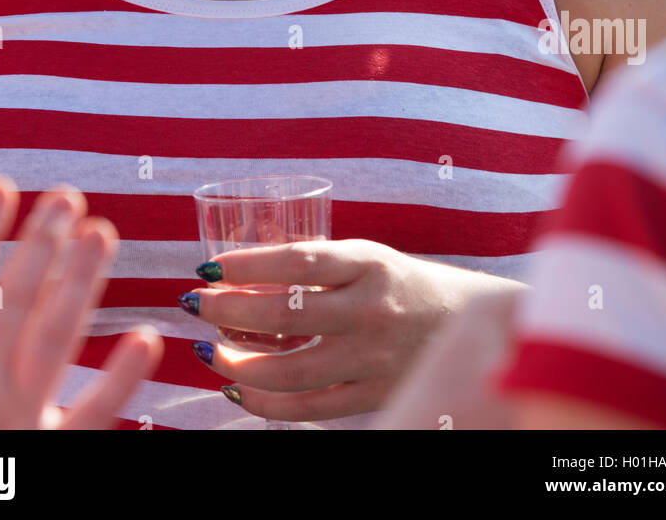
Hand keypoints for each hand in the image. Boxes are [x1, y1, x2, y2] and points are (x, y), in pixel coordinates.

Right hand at [0, 176, 161, 428]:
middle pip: (13, 301)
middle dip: (40, 243)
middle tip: (66, 196)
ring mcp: (13, 422)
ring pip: (54, 339)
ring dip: (81, 281)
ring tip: (101, 232)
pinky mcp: (51, 457)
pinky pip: (92, 417)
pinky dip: (121, 379)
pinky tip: (148, 337)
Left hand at [182, 238, 515, 422]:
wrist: (470, 325)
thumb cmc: (402, 283)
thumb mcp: (367, 257)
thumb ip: (317, 265)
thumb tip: (240, 272)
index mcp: (370, 263)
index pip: (298, 261)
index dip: (248, 264)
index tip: (210, 267)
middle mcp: (372, 309)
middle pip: (286, 314)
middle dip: (228, 310)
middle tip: (195, 303)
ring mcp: (372, 358)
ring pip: (290, 370)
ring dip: (237, 363)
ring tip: (207, 350)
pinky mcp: (373, 395)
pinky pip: (308, 408)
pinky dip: (265, 402)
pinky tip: (236, 390)